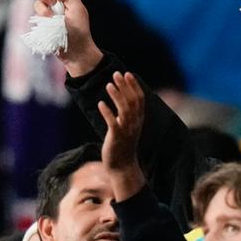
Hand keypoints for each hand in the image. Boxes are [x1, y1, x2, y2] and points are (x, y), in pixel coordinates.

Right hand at [34, 0, 101, 76]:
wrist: (75, 51)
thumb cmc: (79, 31)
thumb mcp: (77, 9)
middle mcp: (58, 4)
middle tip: (52, 3)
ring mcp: (50, 13)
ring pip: (38, 2)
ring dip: (43, 9)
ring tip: (52, 20)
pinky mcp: (43, 23)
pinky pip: (35, 15)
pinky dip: (40, 18)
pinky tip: (47, 26)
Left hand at [98, 71, 147, 201]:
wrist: (122, 166)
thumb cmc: (123, 146)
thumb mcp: (128, 127)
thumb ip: (126, 114)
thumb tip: (123, 99)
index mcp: (138, 120)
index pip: (139, 99)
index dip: (133, 86)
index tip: (127, 74)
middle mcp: (135, 123)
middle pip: (132, 101)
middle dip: (125, 86)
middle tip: (116, 73)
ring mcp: (126, 130)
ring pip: (124, 110)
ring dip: (117, 96)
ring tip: (108, 85)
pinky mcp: (116, 137)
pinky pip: (113, 123)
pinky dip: (107, 113)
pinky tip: (100, 104)